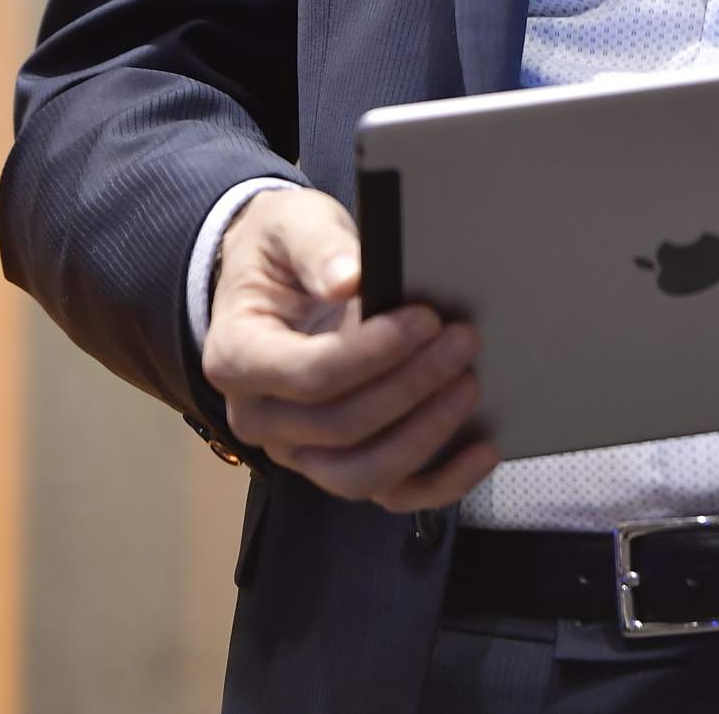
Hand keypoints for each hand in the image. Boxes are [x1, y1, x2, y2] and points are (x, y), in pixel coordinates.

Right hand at [201, 186, 497, 510]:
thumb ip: (318, 247)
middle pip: (341, 427)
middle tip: (463, 340)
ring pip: (362, 474)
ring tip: (469, 383)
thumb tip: (349, 276)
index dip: (370, 354)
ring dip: (424, 434)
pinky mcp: (338, 464)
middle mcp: (260, 417)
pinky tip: (481, 452)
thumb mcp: (292, 225)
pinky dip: (438, 482)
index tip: (424, 319)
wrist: (272, 281)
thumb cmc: (282, 252)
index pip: (308, 375)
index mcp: (237, 357)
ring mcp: (298, 451)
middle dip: (411, 385)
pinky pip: (388, 492)